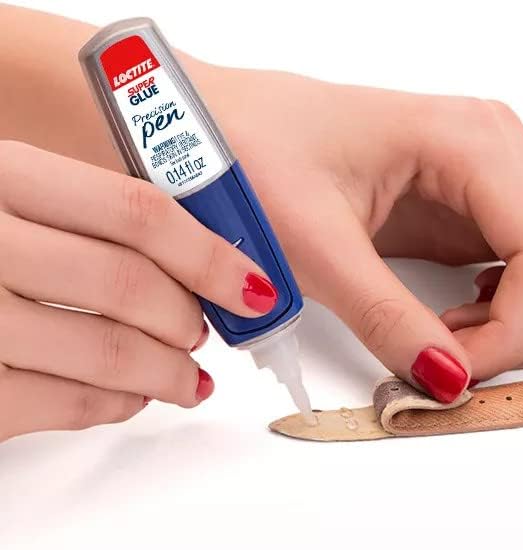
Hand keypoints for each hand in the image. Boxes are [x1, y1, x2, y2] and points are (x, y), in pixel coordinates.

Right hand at [0, 142, 275, 440]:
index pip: (135, 211)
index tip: (253, 285)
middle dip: (187, 318)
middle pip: (127, 286)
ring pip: (105, 351)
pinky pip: (60, 403)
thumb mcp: (3, 187)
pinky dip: (112, 405)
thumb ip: (80, 208)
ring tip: (186, 377)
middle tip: (204, 330)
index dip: (210, 254)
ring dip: (165, 372)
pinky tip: (128, 398)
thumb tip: (198, 249)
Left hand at [199, 67, 522, 401]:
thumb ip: (386, 317)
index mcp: (468, 140)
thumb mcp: (313, 246)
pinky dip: (519, 303)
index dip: (517, 328)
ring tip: (453, 337)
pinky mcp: (483, 197)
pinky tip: (461, 315)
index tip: (457, 372)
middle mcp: (500, 146)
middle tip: (456, 362)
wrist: (221, 125)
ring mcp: (498, 169)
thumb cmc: (254, 156)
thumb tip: (448, 381)